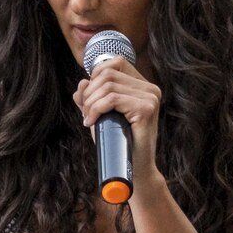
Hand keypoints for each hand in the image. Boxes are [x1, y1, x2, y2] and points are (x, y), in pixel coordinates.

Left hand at [73, 54, 161, 185]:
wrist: (134, 170)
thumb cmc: (117, 144)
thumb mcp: (100, 117)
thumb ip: (91, 99)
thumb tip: (81, 83)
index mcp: (142, 86)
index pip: (116, 63)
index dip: (95, 76)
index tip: (88, 100)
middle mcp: (150, 88)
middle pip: (108, 73)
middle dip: (89, 92)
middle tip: (86, 114)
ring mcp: (150, 97)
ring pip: (109, 85)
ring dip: (90, 102)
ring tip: (88, 120)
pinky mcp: (147, 109)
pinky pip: (112, 99)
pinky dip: (96, 109)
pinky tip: (91, 122)